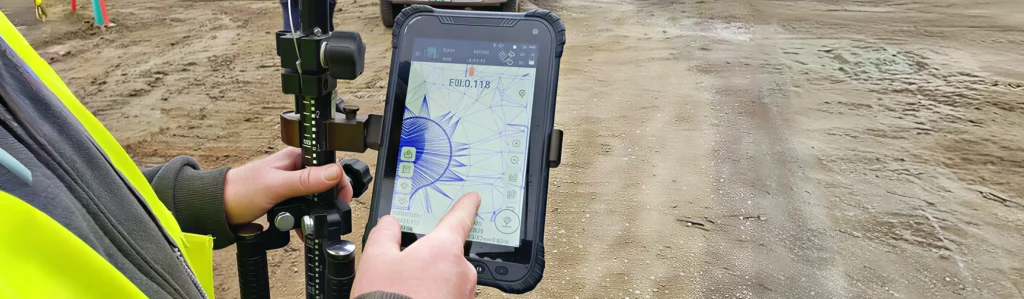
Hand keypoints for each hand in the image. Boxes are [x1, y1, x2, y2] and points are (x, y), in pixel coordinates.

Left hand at [223, 147, 352, 224]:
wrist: (217, 209)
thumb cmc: (239, 191)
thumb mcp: (277, 186)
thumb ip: (306, 180)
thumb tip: (335, 172)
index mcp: (296, 157)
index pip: (329, 163)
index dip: (339, 181)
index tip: (341, 199)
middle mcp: (296, 168)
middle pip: (325, 182)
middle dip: (327, 200)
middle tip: (325, 214)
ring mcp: (291, 184)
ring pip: (315, 197)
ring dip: (315, 211)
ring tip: (308, 223)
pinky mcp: (285, 198)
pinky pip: (304, 208)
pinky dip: (304, 219)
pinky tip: (300, 227)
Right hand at [352, 192, 481, 298]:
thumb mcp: (376, 260)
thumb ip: (385, 234)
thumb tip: (391, 223)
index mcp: (444, 250)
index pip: (461, 218)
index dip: (466, 205)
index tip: (474, 199)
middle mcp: (462, 272)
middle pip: (450, 254)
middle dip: (432, 259)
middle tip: (407, 271)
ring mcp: (464, 295)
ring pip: (449, 279)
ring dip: (434, 282)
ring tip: (407, 292)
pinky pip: (449, 297)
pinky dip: (435, 297)